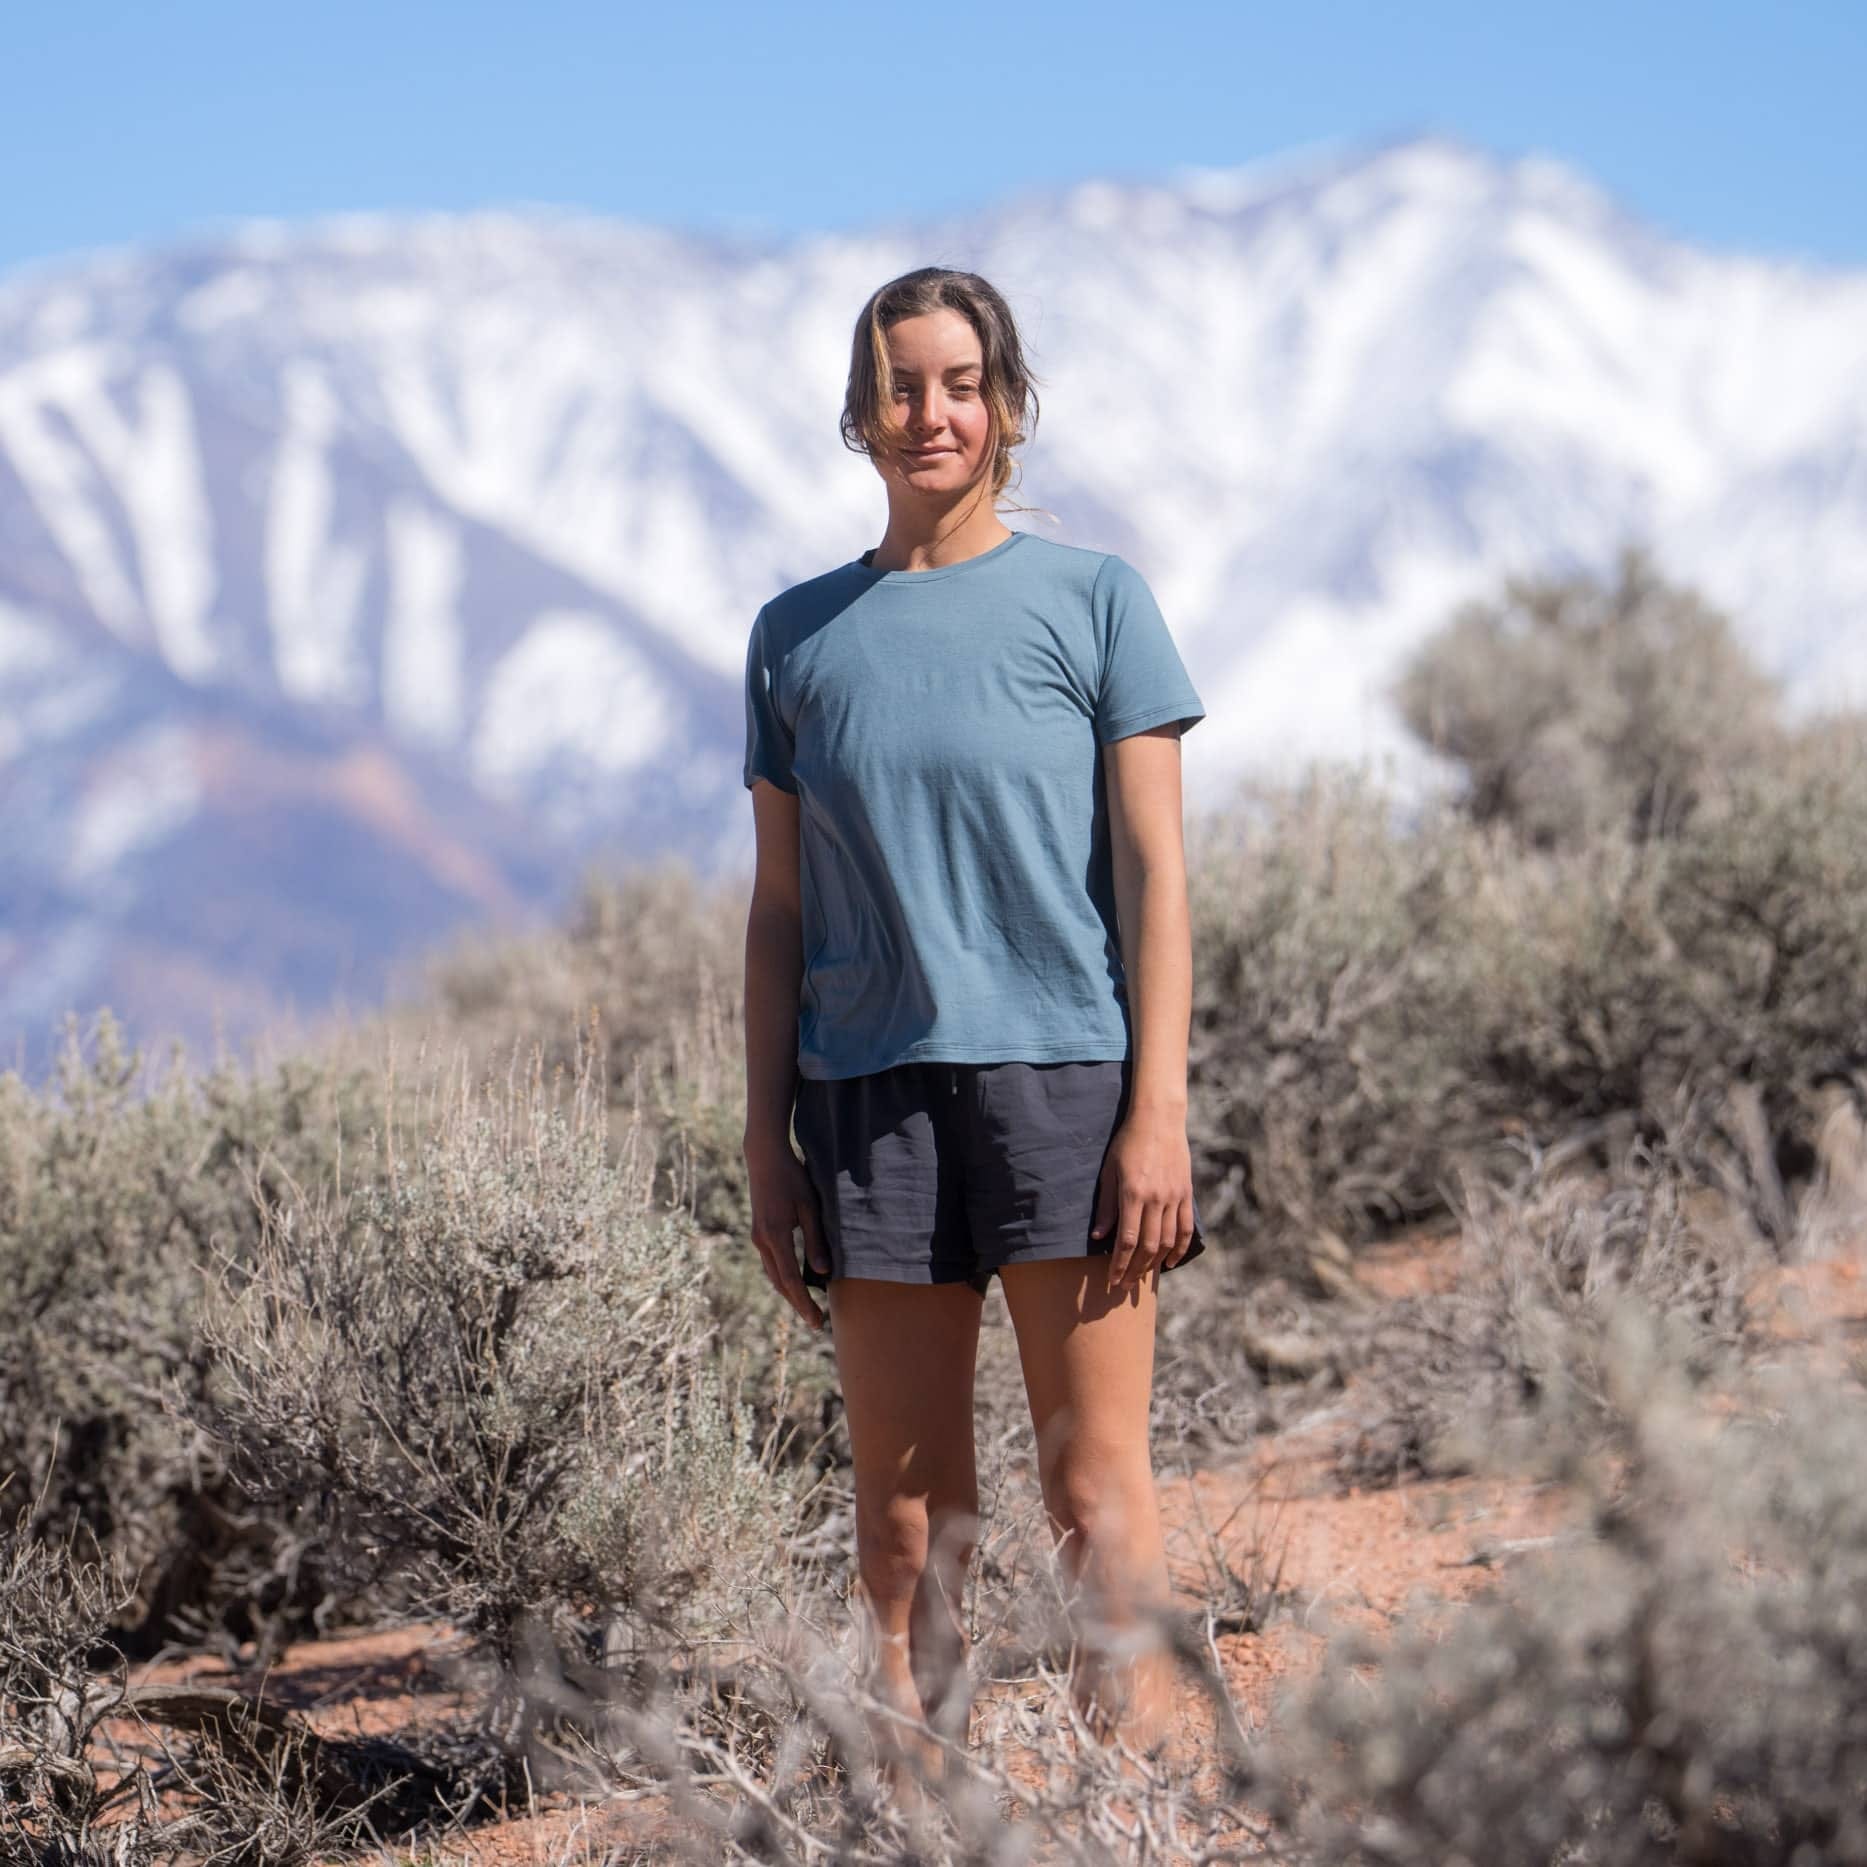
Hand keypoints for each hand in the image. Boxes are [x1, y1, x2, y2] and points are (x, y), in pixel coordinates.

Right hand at [745, 1141, 830, 1329]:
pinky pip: (771, 1263)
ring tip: (808, 1306)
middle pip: (779, 1283)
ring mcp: (758, 1237)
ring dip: (789, 1292)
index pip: (791, 1280)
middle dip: (797, 1303)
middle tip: (816, 1322)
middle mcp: (762, 1241)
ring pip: (773, 1275)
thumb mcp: (810, 1207)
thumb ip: (816, 1240)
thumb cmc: (792, 1178)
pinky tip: (796, 1282)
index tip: (817, 1321)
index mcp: (775, 1236)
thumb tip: (823, 1272)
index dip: (804, 1303)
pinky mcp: (759, 1232)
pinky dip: (783, 1277)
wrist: (764, 1158)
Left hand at [1090, 1111, 1196, 1293]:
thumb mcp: (1109, 1171)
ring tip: (1141, 1278)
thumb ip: (1106, 1206)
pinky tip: (1170, 1262)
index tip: (1111, 1280)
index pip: (1127, 1240)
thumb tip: (1098, 1237)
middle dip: (1135, 1270)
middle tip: (1124, 1286)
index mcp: (1133, 1194)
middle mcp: (1155, 1199)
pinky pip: (1185, 1228)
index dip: (1119, 1264)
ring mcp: (1174, 1197)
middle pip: (1148, 1247)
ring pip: (1167, 1241)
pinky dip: (1179, 1249)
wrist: (1159, 1120)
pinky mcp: (1186, 1194)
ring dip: (1154, 1264)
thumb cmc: (1127, 1143)